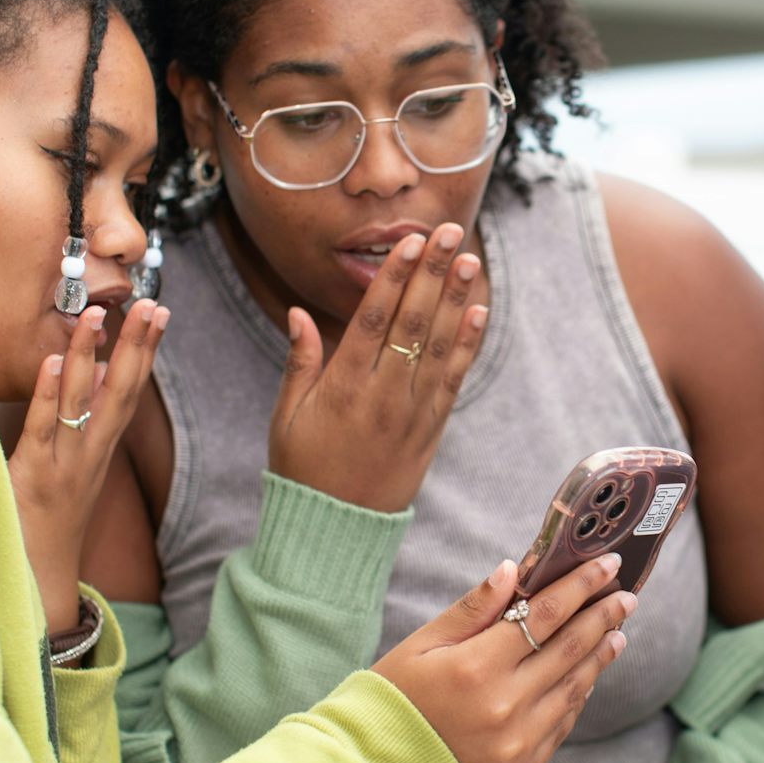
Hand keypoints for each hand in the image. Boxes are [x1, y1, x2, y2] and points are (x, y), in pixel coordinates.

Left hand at [10, 299, 168, 630]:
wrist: (35, 579)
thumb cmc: (46, 521)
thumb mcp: (73, 468)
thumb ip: (82, 423)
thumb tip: (95, 374)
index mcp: (101, 449)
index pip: (131, 390)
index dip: (148, 351)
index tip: (160, 312)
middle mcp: (91, 454)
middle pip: (122, 393)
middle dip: (138, 347)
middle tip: (151, 304)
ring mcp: (64, 466)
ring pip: (82, 405)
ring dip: (90, 358)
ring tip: (95, 316)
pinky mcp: (31, 477)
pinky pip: (43, 430)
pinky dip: (49, 396)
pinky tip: (54, 363)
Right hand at [269, 222, 485, 511]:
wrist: (337, 529)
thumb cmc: (303, 468)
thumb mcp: (287, 417)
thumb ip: (299, 362)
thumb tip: (299, 312)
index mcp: (343, 388)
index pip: (374, 320)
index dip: (396, 278)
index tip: (412, 243)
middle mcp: (383, 396)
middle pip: (413, 323)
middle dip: (433, 274)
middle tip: (451, 233)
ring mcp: (413, 413)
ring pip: (439, 346)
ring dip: (456, 299)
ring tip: (470, 260)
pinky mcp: (432, 428)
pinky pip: (454, 378)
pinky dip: (467, 344)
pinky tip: (477, 311)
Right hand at [373, 552, 632, 762]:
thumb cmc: (396, 696)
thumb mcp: (424, 643)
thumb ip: (474, 608)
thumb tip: (515, 570)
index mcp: (477, 667)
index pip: (545, 614)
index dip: (580, 586)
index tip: (607, 564)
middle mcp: (505, 706)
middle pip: (570, 649)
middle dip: (603, 616)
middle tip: (627, 594)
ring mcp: (518, 742)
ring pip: (574, 687)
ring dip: (600, 655)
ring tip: (617, 630)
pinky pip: (563, 723)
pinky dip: (578, 693)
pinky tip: (588, 673)